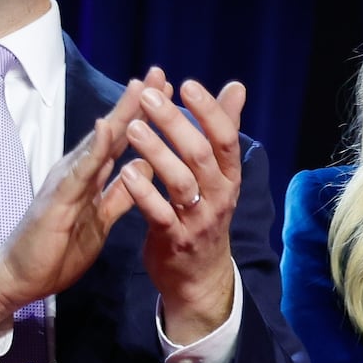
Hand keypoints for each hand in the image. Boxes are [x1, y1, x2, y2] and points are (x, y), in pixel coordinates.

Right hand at [0, 70, 168, 330]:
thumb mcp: (100, 219)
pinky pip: (80, 171)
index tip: (168, 91)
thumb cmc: (57, 248)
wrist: (19, 277)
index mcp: (90, 177)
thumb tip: (143, 168)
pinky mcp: (58, 199)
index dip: (144, 116)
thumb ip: (119, 194)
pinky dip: (95, 148)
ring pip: (98, 142)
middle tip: (159, 72)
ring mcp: (66, 181)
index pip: (122, 140)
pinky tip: (108, 128)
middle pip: (112, 131)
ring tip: (141, 86)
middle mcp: (78, 171)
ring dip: (120, 114)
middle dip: (137, 102)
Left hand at [118, 70, 246, 343]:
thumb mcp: (220, 175)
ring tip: (133, 127)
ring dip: (156, 153)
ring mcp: (197, 219)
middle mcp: (219, 196)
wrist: (200, 277)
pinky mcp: (174, 239)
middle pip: (201, 155)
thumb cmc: (205, 214)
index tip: (187, 85)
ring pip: (180, 182)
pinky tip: (126, 171)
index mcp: (229, 177)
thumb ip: (224, 130)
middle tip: (150, 98)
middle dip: (175, 123)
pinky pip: (159, 213)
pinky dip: (143, 192)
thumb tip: (236, 87)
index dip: (209, 111)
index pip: (225, 138)